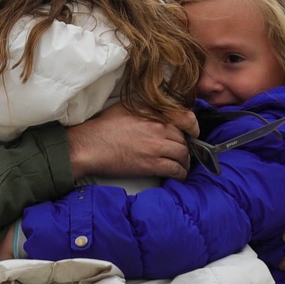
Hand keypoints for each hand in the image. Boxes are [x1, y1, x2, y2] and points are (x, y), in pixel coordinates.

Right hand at [66, 103, 196, 180]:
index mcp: (154, 113)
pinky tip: (179, 176)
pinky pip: (175, 170)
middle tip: (184, 153)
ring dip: (185, 162)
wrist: (91, 145)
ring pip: (182, 155)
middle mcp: (159, 128)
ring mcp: (156, 147)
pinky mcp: (151, 165)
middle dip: (187, 147)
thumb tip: (160, 111)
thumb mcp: (127, 107)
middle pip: (184, 139)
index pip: (186, 118)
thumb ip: (147, 107)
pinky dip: (180, 174)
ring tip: (182, 166)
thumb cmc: (104, 126)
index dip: (194, 127)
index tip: (193, 133)